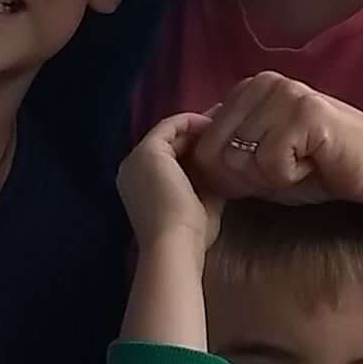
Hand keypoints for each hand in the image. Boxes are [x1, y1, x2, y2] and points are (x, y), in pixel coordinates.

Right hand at [117, 114, 220, 249]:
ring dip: (197, 126)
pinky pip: (170, 126)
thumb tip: (224, 161)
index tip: (223, 136)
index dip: (197, 145)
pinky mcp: (147, 151)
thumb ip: (209, 181)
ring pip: (170, 132)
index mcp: (143, 185)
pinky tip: (214, 125)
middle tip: (228, 118)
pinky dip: (192, 122)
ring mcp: (137, 158)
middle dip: (199, 131)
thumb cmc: (190, 234)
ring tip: (225, 120)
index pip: (172, 157)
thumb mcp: (203, 202)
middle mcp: (134, 169)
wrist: (175, 245)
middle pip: (171, 142)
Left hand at [193, 72, 362, 205]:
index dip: (228, 174)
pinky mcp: (303, 112)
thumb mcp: (263, 159)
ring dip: (271, 178)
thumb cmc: (320, 166)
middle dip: (248, 177)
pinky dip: (291, 177)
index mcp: (248, 89)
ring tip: (301, 163)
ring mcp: (284, 93)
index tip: (266, 171)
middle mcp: (263, 83)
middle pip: (219, 152)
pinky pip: (271, 164)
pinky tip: (314, 163)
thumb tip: (192, 163)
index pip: (205, 142)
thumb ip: (230, 153)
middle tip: (287, 169)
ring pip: (243, 159)